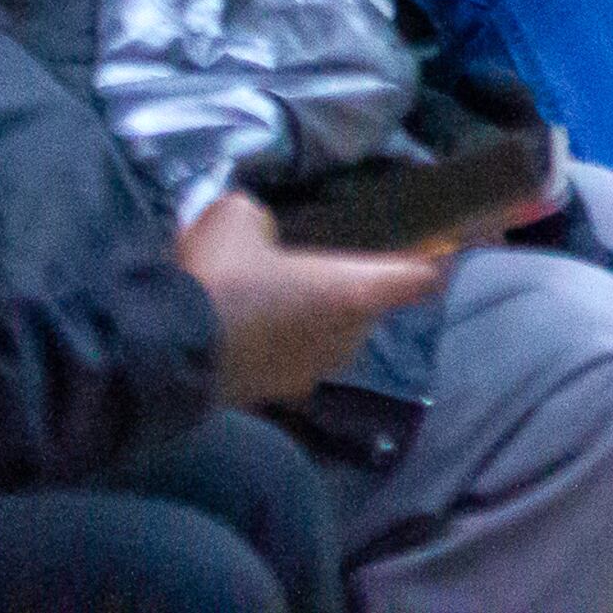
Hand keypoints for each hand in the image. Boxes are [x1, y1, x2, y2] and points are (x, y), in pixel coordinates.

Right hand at [174, 192, 449, 404]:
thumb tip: (261, 234)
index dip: (433, 261)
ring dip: (314, 319)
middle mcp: (348, 336)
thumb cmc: (223, 275)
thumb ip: (263, 222)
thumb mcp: (239, 217)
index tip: (442, 251)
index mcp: (356, 290)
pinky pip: (296, 358)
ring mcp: (315, 371)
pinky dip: (283, 344)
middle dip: (349, 289)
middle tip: (315, 267)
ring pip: (332, 335)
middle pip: (369, 306)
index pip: (418, 277)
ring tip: (276, 297)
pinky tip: (250, 328)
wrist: (170, 352)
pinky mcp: (280, 395)